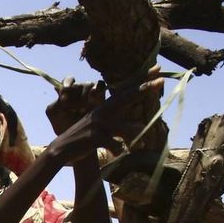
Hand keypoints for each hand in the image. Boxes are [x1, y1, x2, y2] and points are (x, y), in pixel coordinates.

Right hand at [45, 67, 163, 165]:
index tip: (157, 68)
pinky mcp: (96, 138)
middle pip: (126, 98)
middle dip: (144, 89)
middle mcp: (103, 112)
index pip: (125, 90)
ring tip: (144, 142)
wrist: (62, 149)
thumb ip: (116, 121)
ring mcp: (99, 124)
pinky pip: (115, 144)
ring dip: (136, 134)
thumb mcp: (99, 124)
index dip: (140, 79)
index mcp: (105, 107)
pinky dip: (118, 149)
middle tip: (161, 79)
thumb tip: (139, 125)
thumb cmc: (84, 137)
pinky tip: (118, 153)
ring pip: (126, 127)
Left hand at [46, 77, 105, 134]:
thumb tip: (57, 89)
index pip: (67, 80)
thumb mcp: (53, 113)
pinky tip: (92, 98)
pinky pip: (100, 85)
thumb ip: (54, 100)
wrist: (78, 139)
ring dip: (84, 95)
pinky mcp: (101, 96)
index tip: (64, 99)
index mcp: (67, 92)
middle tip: (73, 108)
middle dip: (74, 95)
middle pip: (77, 84)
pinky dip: (96, 88)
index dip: (66, 85)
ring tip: (82, 108)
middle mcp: (78, 91)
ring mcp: (90, 93)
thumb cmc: (64, 126)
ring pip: (88, 84)